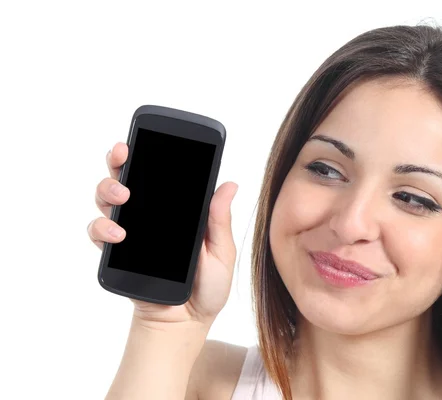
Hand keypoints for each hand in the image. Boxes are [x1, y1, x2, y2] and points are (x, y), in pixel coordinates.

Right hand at [88, 142, 237, 326]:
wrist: (187, 322)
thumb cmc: (209, 286)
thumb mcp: (221, 251)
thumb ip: (218, 219)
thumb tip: (229, 184)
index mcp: (177, 210)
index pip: (159, 175)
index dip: (148, 152)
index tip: (144, 138)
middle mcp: (150, 216)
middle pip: (127, 178)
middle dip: (119, 161)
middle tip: (124, 156)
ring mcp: (131, 233)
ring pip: (107, 200)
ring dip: (108, 190)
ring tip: (123, 198)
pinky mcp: (116, 254)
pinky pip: (98, 234)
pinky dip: (101, 229)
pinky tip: (117, 234)